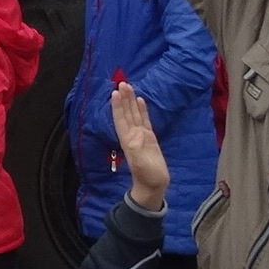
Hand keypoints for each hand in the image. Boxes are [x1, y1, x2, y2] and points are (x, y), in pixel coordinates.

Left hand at [111, 80, 171, 209]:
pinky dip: (142, 110)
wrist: (154, 186)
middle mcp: (132, 135)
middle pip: (127, 113)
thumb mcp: (141, 165)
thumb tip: (134, 136)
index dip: (117, 106)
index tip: (115, 92)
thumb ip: (136, 151)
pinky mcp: (150, 138)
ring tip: (129, 87)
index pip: (121, 119)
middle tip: (122, 83)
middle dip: (124, 99)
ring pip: (135, 114)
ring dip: (131, 101)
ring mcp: (141, 136)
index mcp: (127, 140)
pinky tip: (141, 100)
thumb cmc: (147, 177)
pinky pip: (145, 120)